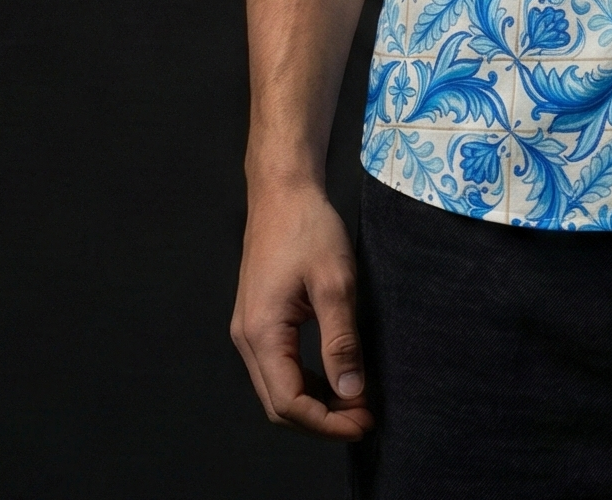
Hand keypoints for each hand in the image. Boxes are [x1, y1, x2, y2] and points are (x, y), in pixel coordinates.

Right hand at [231, 181, 374, 439]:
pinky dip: (306, 382)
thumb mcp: (334, 282)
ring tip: (355, 401)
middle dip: (321, 420)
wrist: (282, 191)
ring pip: (277, 388)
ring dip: (314, 403)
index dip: (328, 422)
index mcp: (261, 332)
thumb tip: (351, 392)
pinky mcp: (258, 320)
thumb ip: (341, 340)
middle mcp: (246, 339)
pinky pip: (278, 367)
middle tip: (363, 418)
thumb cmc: (307, 227)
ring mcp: (249, 330)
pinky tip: (335, 377)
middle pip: (278, 405)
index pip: (289, 402)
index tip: (364, 421)